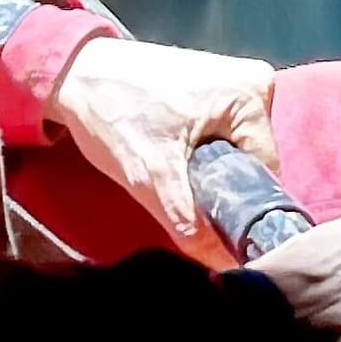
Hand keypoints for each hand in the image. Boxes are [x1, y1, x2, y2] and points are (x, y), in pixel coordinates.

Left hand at [48, 38, 277, 268]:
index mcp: (253, 95)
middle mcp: (256, 81)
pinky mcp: (218, 81)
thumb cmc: (113, 116)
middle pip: (253, 161)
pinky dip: (202, 148)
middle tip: (178, 186)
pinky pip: (224, 131)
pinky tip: (172, 147)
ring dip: (209, 168)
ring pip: (237, 149)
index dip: (236, 205)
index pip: (265, 175)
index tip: (204, 216)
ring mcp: (237, 77)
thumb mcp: (151, 177)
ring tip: (171, 165)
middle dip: (219, 184)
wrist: (75, 74)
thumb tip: (227, 266)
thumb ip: (191, 225)